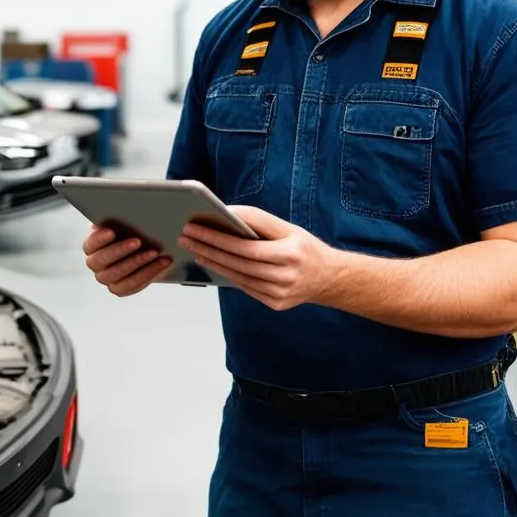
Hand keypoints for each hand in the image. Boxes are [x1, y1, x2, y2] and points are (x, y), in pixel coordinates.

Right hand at [83, 225, 172, 296]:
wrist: (141, 247)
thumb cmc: (129, 231)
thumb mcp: (122, 222)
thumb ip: (117, 218)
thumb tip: (119, 210)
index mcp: (92, 246)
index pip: (90, 244)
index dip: (99, 239)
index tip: (112, 231)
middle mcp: (95, 264)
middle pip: (101, 261)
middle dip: (120, 250)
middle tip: (138, 241)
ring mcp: (107, 278)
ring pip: (117, 276)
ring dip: (138, 263)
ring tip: (155, 252)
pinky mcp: (120, 288)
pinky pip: (132, 285)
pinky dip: (148, 274)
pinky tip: (161, 263)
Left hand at [177, 206, 339, 311]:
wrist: (330, 279)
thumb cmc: (306, 248)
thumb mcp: (289, 228)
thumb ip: (259, 220)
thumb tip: (228, 212)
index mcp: (291, 253)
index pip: (245, 246)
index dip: (217, 237)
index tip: (196, 227)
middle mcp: (286, 275)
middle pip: (238, 262)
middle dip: (208, 248)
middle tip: (186, 237)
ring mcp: (281, 294)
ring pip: (238, 277)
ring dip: (213, 262)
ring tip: (194, 249)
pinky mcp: (277, 304)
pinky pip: (246, 288)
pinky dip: (228, 275)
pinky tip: (213, 264)